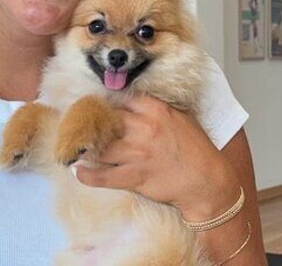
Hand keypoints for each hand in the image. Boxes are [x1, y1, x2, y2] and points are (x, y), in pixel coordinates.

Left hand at [73, 96, 240, 220]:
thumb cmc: (196, 149)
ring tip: (75, 146)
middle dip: (90, 122)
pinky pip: (103, 176)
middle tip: (77, 124)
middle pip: (105, 120)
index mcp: (156, 110)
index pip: (121, 99)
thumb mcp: (182, 118)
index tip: (96, 106)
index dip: (106, 102)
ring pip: (100, 147)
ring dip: (85, 147)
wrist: (207, 182)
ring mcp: (137, 153)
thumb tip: (134, 99)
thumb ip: (158, 107)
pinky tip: (78, 171)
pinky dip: (87, 175)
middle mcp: (144, 128)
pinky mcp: (135, 177)